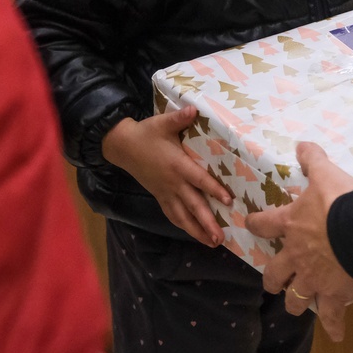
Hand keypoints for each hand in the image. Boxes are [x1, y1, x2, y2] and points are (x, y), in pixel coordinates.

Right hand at [102, 107, 232, 245]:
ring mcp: (165, 192)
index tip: (228, 201)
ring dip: (197, 230)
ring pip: (182, 216)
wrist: (123, 146)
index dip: (214, 190)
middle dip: (207, 223)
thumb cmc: (147, 133)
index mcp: (178, 165)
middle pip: (193, 206)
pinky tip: (193, 233)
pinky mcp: (159, 196)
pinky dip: (183, 225)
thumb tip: (195, 108)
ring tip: (212, 243)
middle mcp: (173, 183)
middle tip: (220, 238)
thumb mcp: (163, 122)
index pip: (199, 180)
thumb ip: (180, 118)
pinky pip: (172, 214)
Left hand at [246, 142, 352, 341]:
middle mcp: (296, 256)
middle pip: (275, 273)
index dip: (255, 224)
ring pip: (296, 298)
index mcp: (290, 225)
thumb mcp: (325, 173)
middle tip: (273, 280)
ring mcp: (313, 278)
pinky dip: (334, 325)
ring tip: (295, 306)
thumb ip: (312, 159)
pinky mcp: (333, 294)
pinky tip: (336, 334)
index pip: (264, 224)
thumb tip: (302, 143)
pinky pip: (331, 315)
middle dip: (272, 278)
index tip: (249, 224)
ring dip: (295, 302)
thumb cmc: (340, 200)